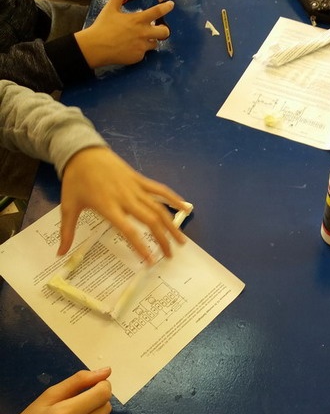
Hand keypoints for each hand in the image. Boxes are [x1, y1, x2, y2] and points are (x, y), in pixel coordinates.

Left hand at [58, 146, 190, 262]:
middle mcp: (126, 198)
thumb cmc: (76, 181)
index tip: (149, 261)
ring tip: (181, 240)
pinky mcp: (140, 179)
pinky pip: (159, 190)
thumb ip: (67, 231)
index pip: (129, 230)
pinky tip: (185, 208)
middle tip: (169, 255)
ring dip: (172, 224)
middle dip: (162, 239)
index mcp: (108, 206)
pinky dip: (173, 199)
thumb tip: (60, 254)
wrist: (83, 152)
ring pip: (158, 207)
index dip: (141, 246)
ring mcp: (135, 187)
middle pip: (150, 220)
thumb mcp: (68, 206)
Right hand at [74, 0, 173, 68]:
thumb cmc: (103, 27)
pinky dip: (139, 49)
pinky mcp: (138, 57)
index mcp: (137, 20)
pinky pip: (143, 53)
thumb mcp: (110, 9)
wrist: (96, 47)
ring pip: (154, 43)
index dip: (166, 7)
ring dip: (150, 40)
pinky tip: (130, 47)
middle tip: (158, 28)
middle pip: (164, 32)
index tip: (171, 5)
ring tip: (140, 38)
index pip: (157, 12)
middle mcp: (143, 33)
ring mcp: (141, 46)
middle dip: (164, 30)